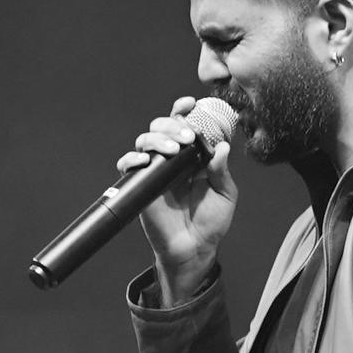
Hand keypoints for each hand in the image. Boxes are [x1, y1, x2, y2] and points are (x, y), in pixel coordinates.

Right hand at [121, 97, 238, 294]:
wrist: (194, 249)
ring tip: (173, 149)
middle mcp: (173, 159)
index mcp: (193, 156)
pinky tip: (145, 160)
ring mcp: (155, 170)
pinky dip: (132, 158)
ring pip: (145, 140)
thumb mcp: (225, 194)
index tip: (190, 103)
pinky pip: (128, 165)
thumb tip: (222, 147)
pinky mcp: (140, 185)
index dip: (184, 110)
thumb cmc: (211, 222)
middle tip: (187, 137)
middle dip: (173, 123)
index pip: (185, 125)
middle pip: (162, 126)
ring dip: (157, 138)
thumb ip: (221, 170)